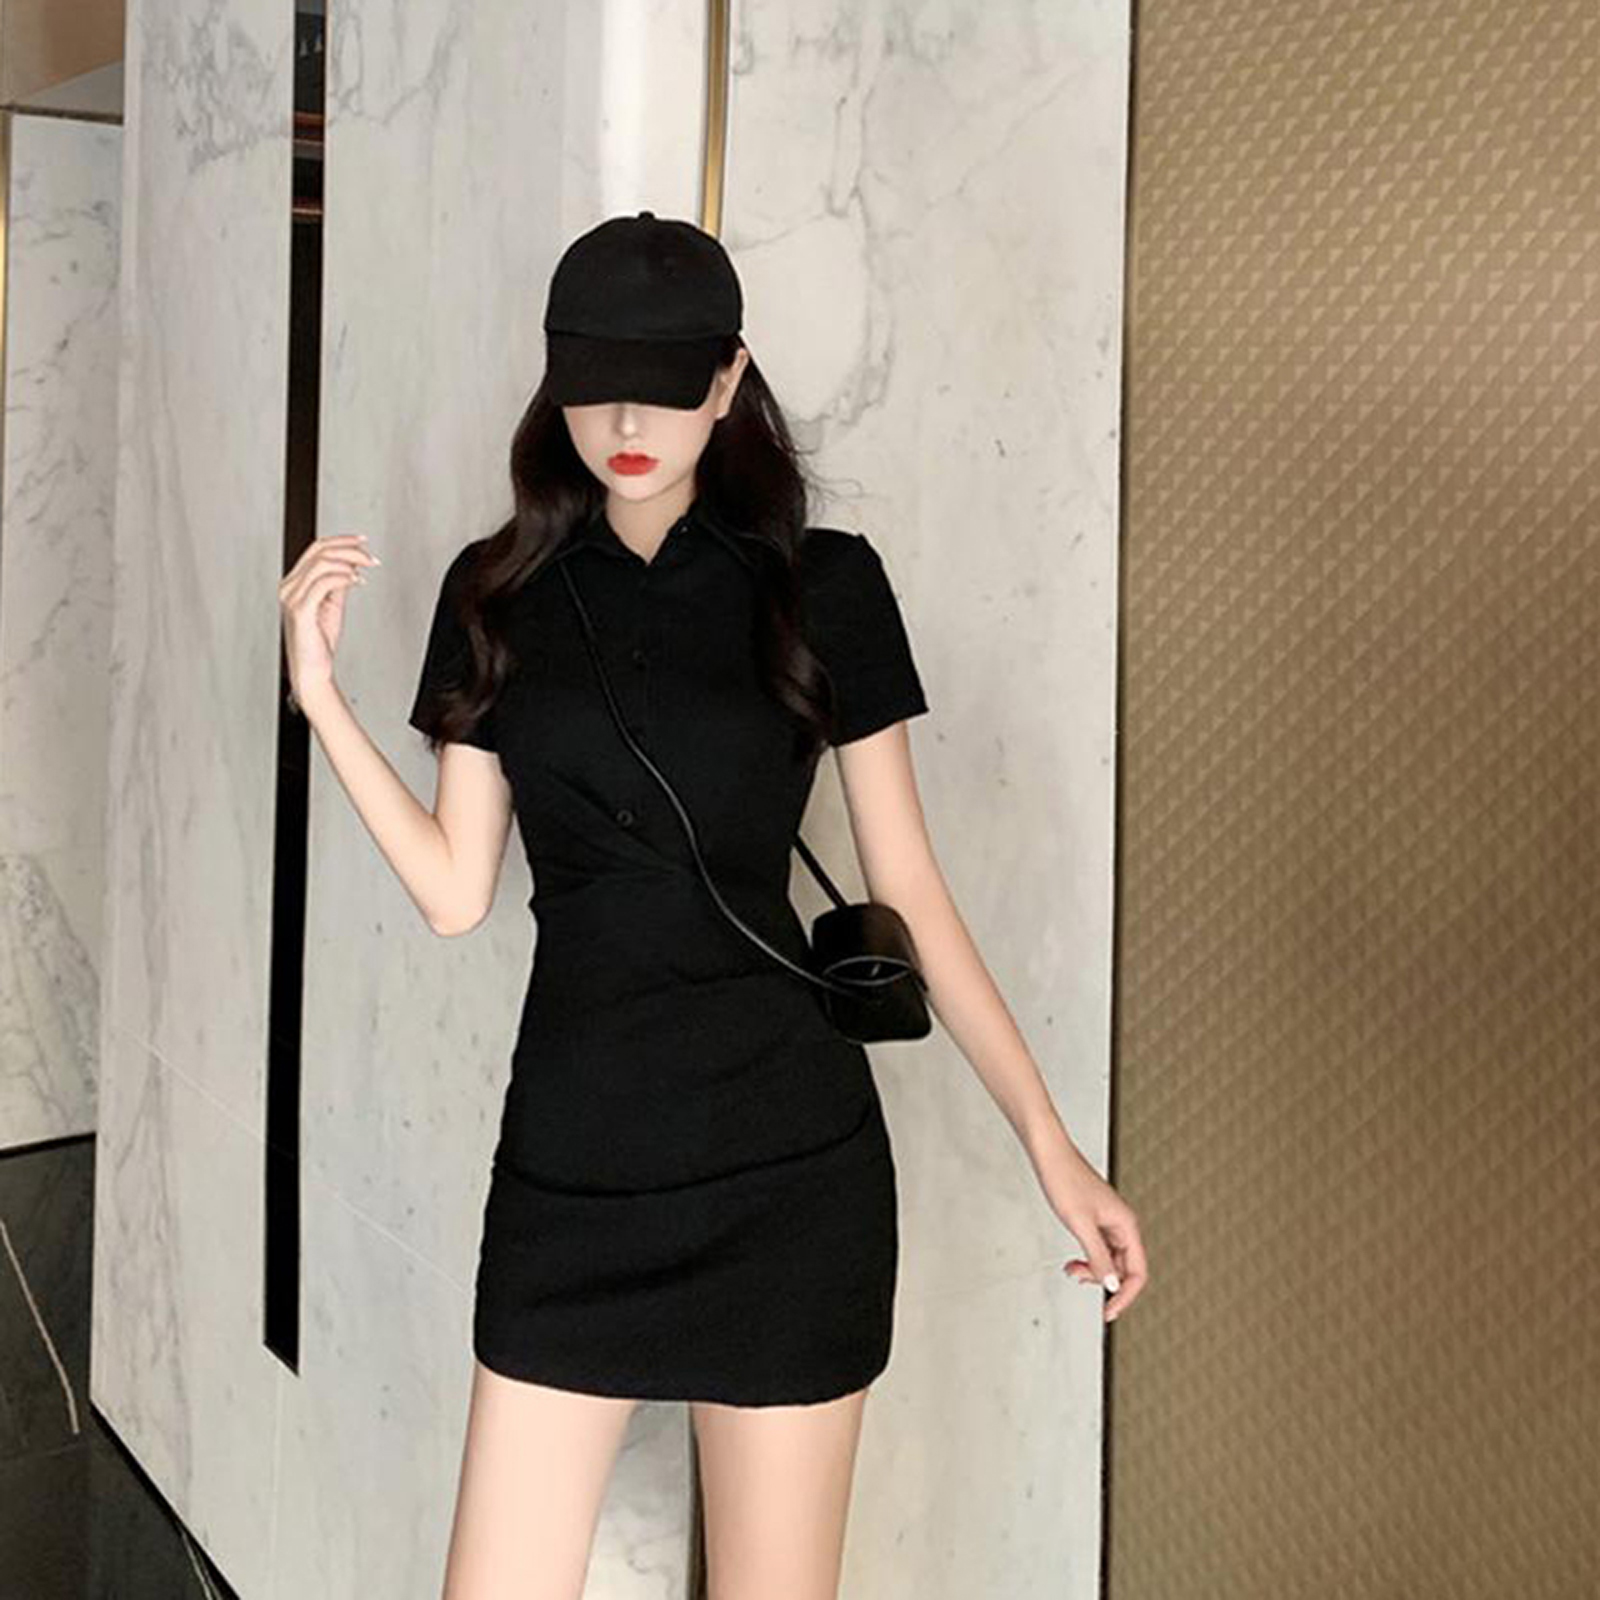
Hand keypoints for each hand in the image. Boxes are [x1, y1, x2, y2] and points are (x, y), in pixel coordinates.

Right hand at [278, 534, 379, 711]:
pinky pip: (323, 582)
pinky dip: (343, 577)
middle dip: (349, 548)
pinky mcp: (300, 609)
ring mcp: (292, 597)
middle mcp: (289, 587)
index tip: (363, 541)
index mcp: (294, 583)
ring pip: (322, 563)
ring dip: (350, 562)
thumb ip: (338, 583)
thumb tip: (351, 563)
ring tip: (366, 570)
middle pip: (319, 551)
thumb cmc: (319, 642)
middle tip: (370, 557)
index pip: (315, 549)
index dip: (341, 540)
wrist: (313, 669)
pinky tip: (356, 582)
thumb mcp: (332, 605)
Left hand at [1030, 1129, 1147, 1323]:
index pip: (1137, 1272)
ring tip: (1070, 1268)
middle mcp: (1122, 1225)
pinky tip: (1072, 1260)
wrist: (1050, 1155)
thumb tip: (1111, 1286)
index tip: (1107, 1312)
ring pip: (1108, 1260)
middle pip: (1122, 1269)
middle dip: (1100, 1280)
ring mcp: (1109, 1223)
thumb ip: (1097, 1257)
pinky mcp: (1096, 1220)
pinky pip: (1098, 1249)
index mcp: (1126, 1225)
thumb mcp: (1080, 1225)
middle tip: (1075, 1277)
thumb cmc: (1065, 1180)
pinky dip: (1086, 1258)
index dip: (1124, 1296)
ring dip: (1091, 1269)